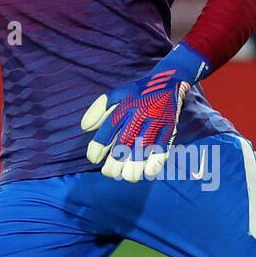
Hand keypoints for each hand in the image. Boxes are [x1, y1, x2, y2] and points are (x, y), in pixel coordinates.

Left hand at [80, 41, 209, 180]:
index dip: (99, 145)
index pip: (109, 127)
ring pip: (145, 146)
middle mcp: (141, 112)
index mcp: (126, 105)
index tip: (93, 159)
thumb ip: (99, 110)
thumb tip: (85, 128)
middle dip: (116, 161)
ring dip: (135, 165)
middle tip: (109, 173)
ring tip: (126, 176)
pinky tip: (148, 171)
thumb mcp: (116, 94)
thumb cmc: (138, 91)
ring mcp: (157, 120)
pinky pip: (164, 146)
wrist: (170, 79)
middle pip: (126, 140)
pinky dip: (157, 160)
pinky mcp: (170, 126)